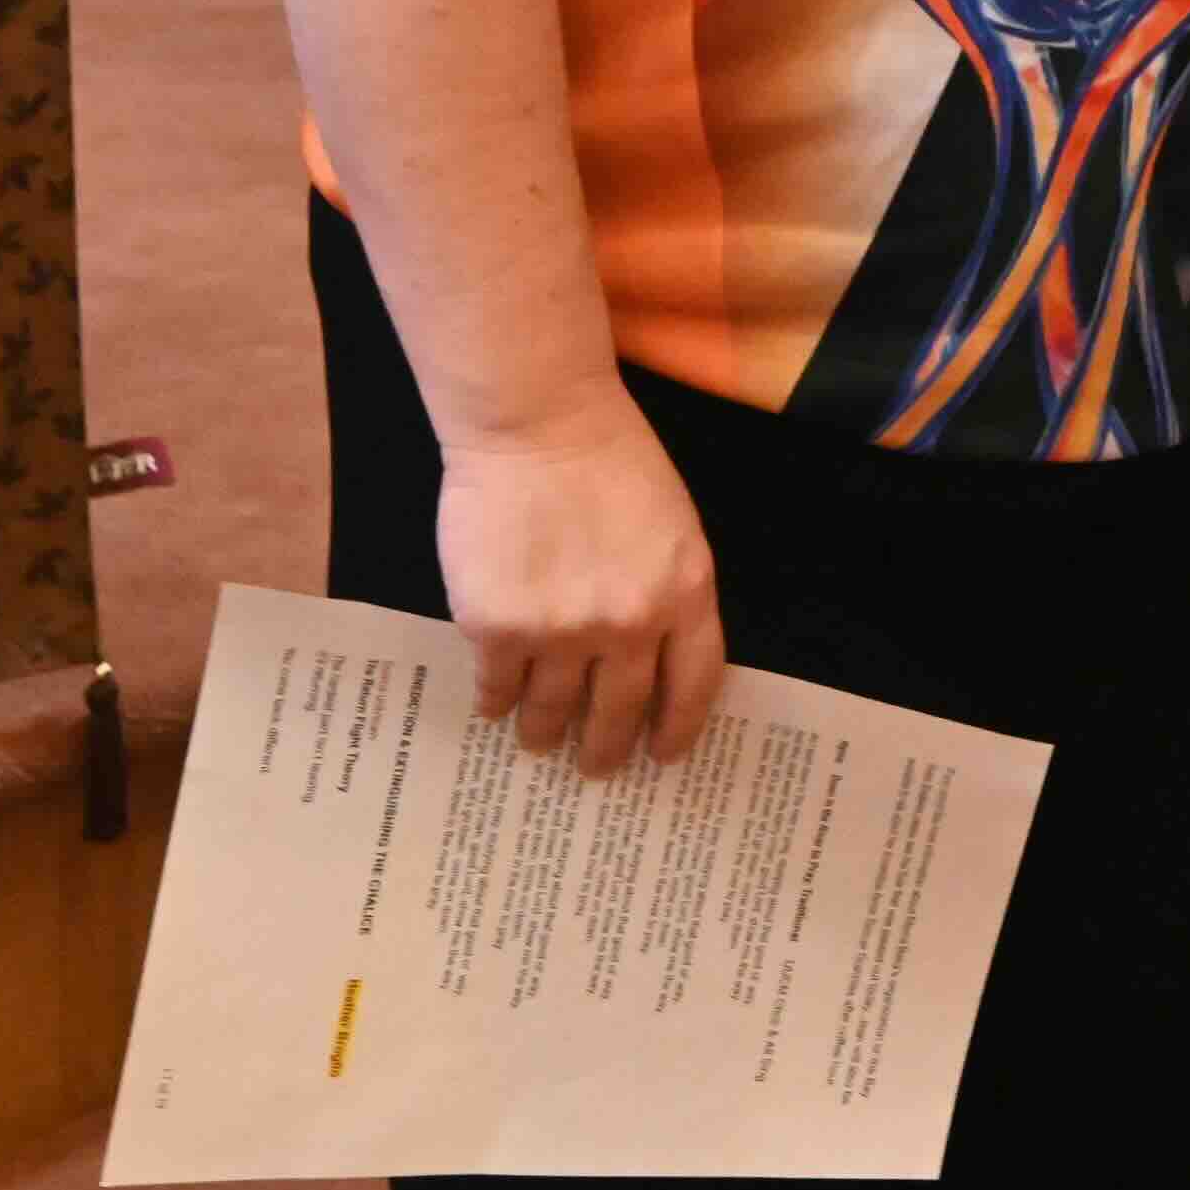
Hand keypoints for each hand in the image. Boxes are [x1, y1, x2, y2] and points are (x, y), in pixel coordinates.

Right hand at [437, 406, 729, 778]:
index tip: (664, 756)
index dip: (678, 729)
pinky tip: (496, 705)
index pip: (693, 686)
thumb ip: (669, 594)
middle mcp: (628, 624)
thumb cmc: (609, 461)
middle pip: (619, 712)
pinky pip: (497, 688)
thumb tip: (651, 662)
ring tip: (539, 740)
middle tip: (596, 767)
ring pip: (551, 711)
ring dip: (544, 733)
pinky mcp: (498, 627)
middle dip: (606, 750)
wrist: (536, 422)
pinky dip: (496, 703)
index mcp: (684, 594)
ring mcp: (560, 630)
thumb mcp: (673, 527)